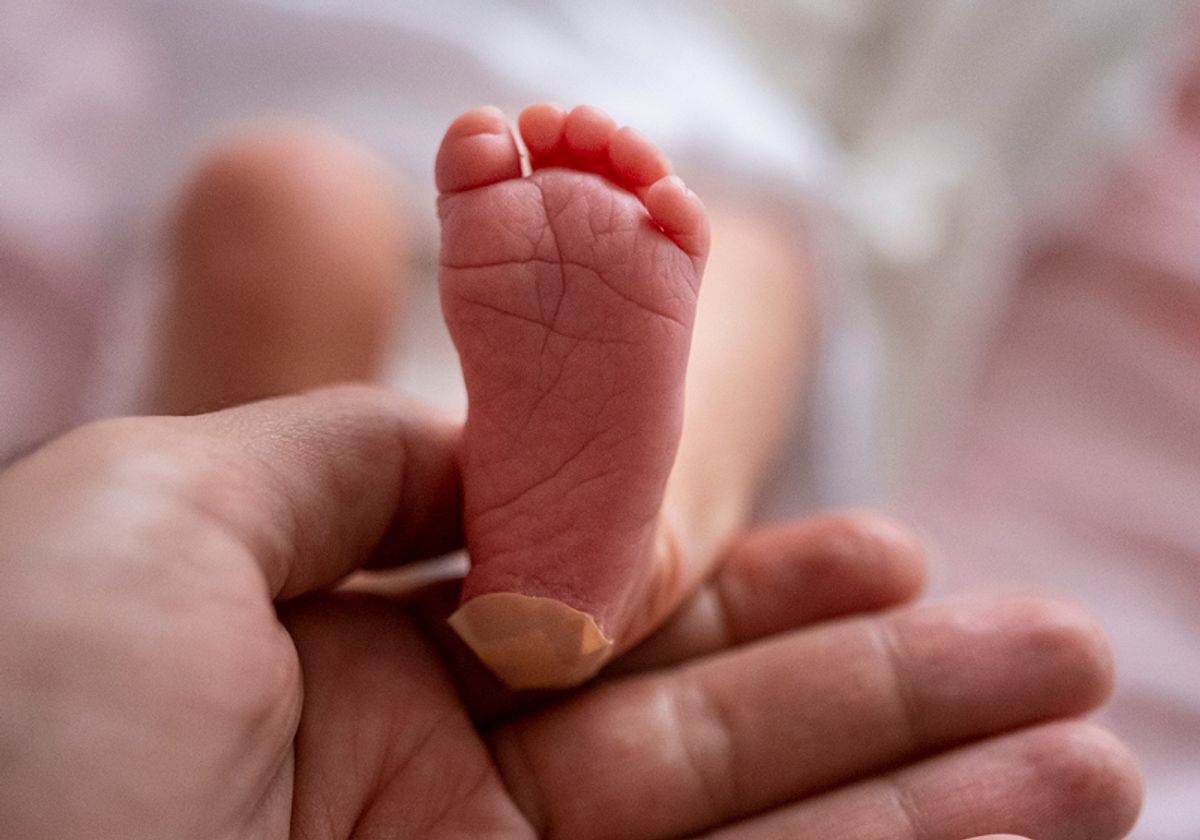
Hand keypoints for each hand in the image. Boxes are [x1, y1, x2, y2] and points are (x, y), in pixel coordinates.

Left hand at [0, 387, 1139, 838]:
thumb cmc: (11, 715)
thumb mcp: (151, 516)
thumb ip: (335, 458)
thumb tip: (481, 450)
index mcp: (347, 679)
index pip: (603, 622)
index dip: (754, 591)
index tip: (890, 564)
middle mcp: (432, 807)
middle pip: (715, 734)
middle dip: (896, 697)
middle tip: (1060, 651)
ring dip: (935, 804)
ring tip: (1101, 752)